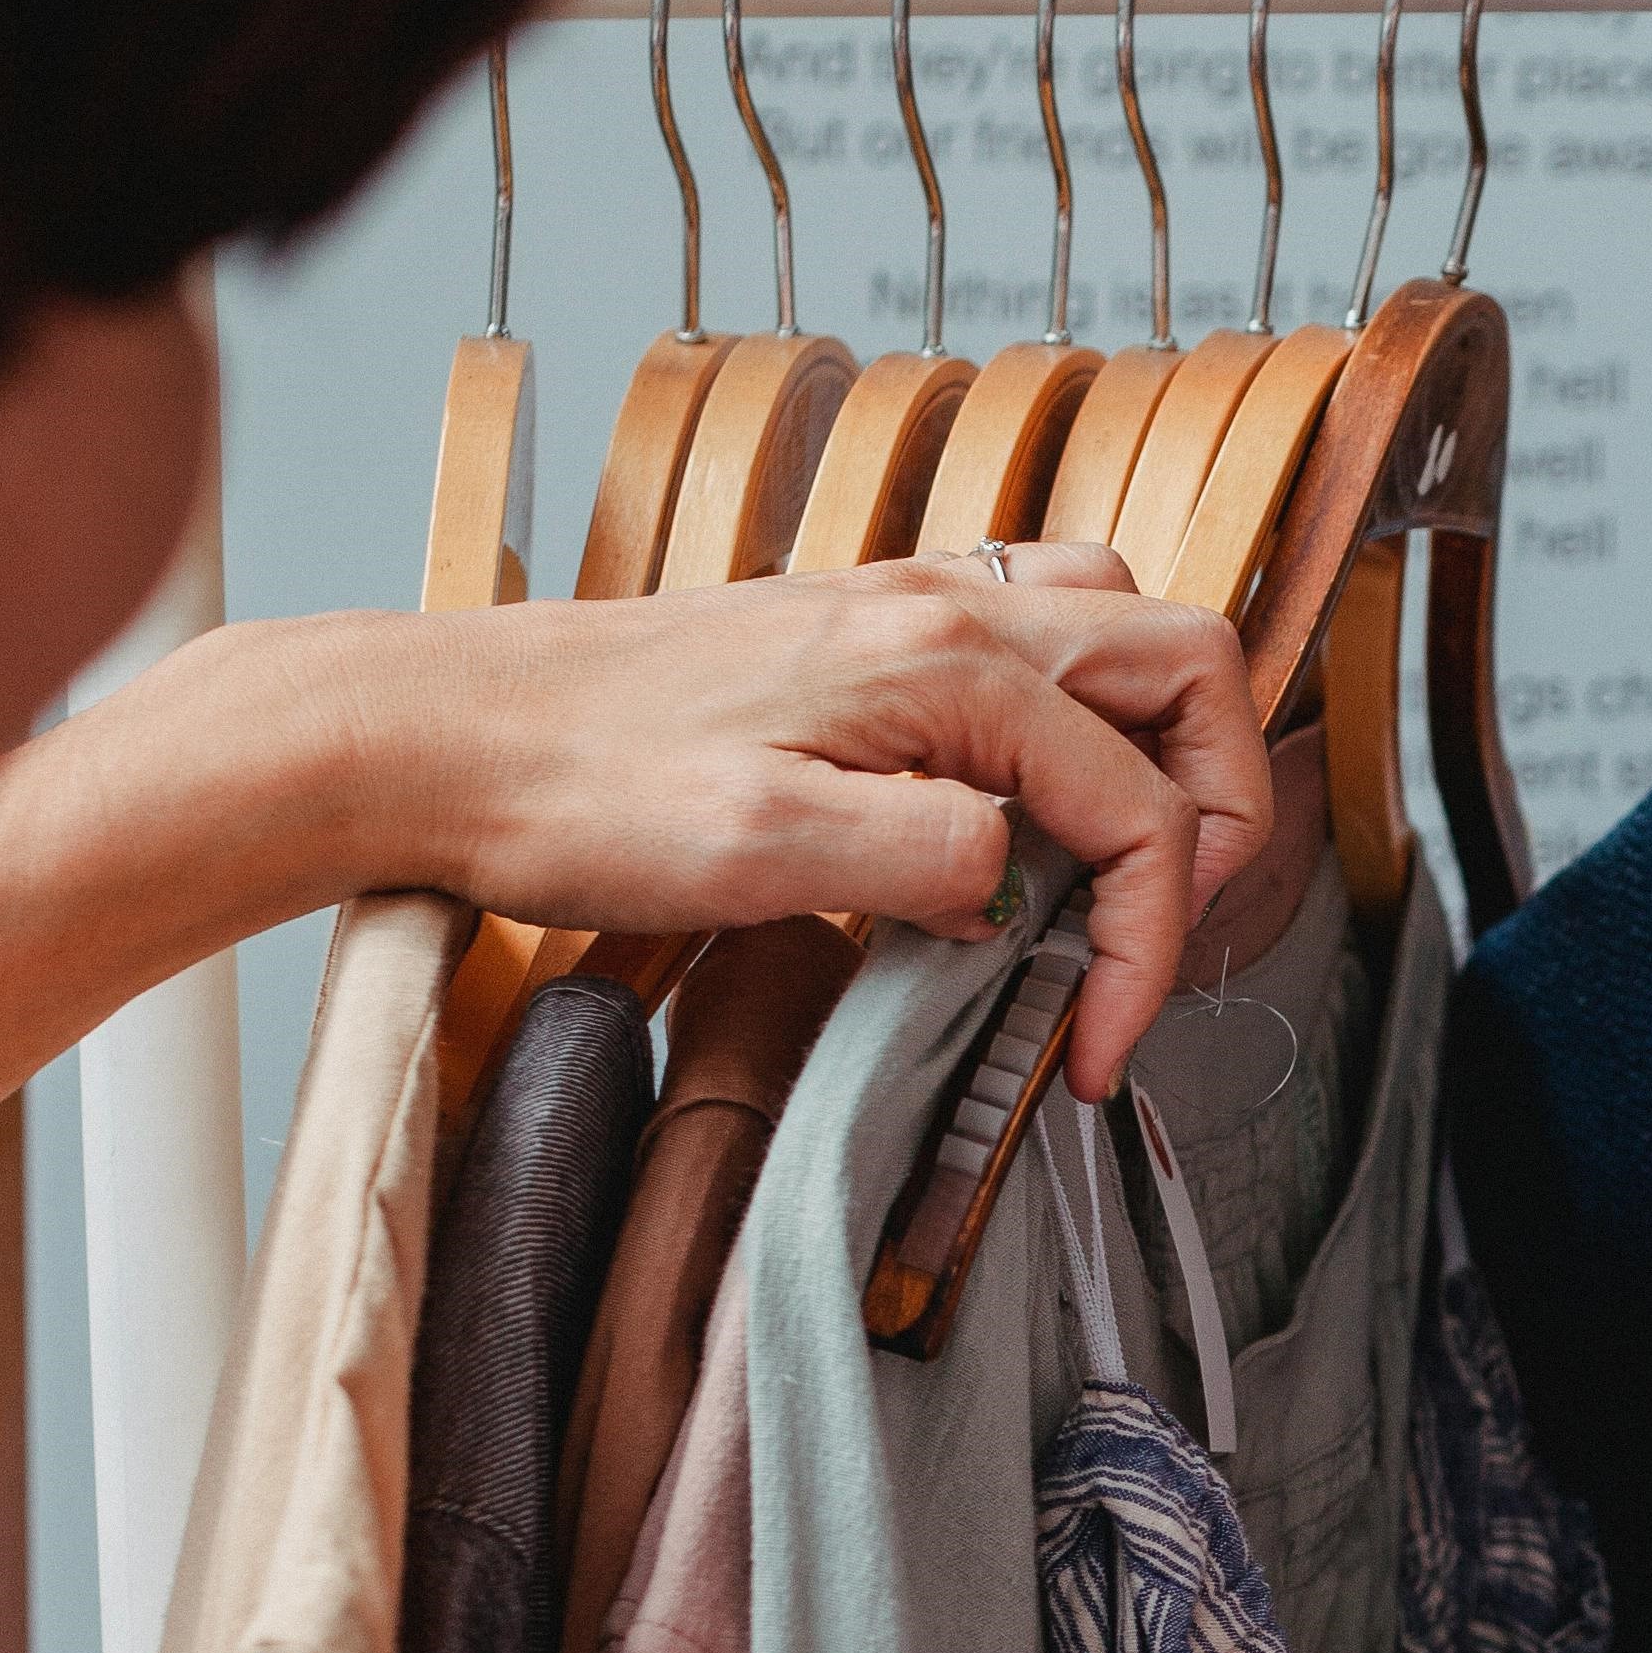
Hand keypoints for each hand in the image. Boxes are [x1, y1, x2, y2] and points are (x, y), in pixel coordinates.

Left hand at [221, 543, 1264, 1095]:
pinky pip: (1037, 638)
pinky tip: (1022, 805)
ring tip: (1120, 868)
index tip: (1099, 1046)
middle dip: (1217, 809)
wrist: (434, 732)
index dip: (1151, 943)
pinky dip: (1081, 717)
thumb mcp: (761, 853)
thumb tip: (1027, 882)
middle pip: (1189, 667)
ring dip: (1161, 747)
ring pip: (1124, 633)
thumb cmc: (571, 790)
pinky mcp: (862, 633)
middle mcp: (946, 607)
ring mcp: (907, 606)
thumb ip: (932, 858)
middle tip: (1162, 933)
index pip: (1140, 804)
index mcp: (945, 661)